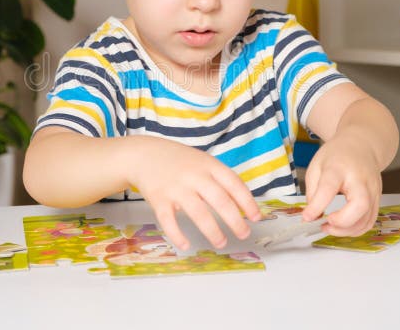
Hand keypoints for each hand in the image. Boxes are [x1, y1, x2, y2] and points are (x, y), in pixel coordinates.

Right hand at [126, 138, 261, 250]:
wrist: (144, 154)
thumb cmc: (178, 161)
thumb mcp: (202, 162)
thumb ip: (219, 179)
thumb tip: (242, 205)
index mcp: (208, 165)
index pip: (233, 183)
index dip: (247, 202)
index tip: (256, 218)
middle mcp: (194, 176)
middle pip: (219, 200)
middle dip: (234, 220)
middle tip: (244, 234)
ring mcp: (176, 187)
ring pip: (198, 212)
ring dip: (212, 231)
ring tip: (221, 243)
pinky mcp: (158, 199)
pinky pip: (169, 220)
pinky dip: (178, 235)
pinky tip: (186, 245)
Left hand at [301, 135, 382, 236]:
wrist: (362, 145)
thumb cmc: (337, 155)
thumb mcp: (316, 166)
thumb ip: (312, 192)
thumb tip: (311, 215)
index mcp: (339, 168)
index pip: (329, 187)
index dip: (318, 205)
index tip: (307, 217)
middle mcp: (360, 179)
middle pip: (360, 204)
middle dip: (342, 222)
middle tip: (326, 224)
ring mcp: (372, 190)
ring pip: (367, 218)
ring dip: (347, 231)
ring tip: (329, 228)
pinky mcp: (378, 200)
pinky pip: (370, 222)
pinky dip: (356, 230)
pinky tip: (342, 227)